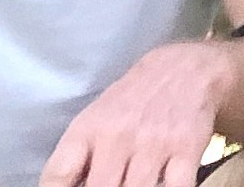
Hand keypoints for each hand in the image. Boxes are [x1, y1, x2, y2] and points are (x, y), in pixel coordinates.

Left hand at [39, 41, 236, 186]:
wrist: (186, 67)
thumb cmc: (135, 99)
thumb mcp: (98, 117)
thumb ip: (81, 157)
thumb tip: (67, 186)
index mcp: (88, 129)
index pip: (57, 175)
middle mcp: (117, 136)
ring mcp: (153, 144)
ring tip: (131, 185)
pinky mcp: (186, 149)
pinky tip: (164, 185)